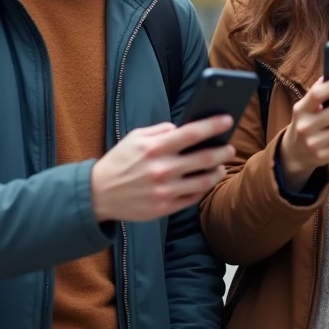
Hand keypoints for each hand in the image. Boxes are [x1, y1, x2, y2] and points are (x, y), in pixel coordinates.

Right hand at [91, 117, 235, 221]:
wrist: (98, 194)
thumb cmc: (120, 162)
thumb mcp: (135, 138)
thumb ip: (160, 130)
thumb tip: (183, 127)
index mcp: (155, 148)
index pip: (192, 133)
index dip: (213, 126)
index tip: (228, 120)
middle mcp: (162, 169)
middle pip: (205, 158)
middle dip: (223, 152)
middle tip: (231, 148)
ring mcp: (164, 191)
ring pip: (203, 181)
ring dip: (217, 172)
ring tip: (221, 167)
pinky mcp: (164, 208)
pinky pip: (192, 197)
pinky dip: (202, 188)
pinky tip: (205, 181)